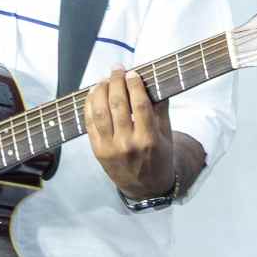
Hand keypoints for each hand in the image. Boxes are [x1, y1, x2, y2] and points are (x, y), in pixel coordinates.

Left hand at [84, 68, 180, 202]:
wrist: (145, 187)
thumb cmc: (158, 158)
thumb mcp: (166, 136)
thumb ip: (161, 110)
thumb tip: (155, 83)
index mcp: (148, 139)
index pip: (140, 105)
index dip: (135, 85)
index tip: (133, 73)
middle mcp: (128, 143)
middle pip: (118, 104)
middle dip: (116, 81)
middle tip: (117, 69)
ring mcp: (110, 147)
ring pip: (100, 111)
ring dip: (100, 90)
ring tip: (105, 80)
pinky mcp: (97, 150)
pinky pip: (89, 122)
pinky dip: (90, 104)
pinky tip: (94, 94)